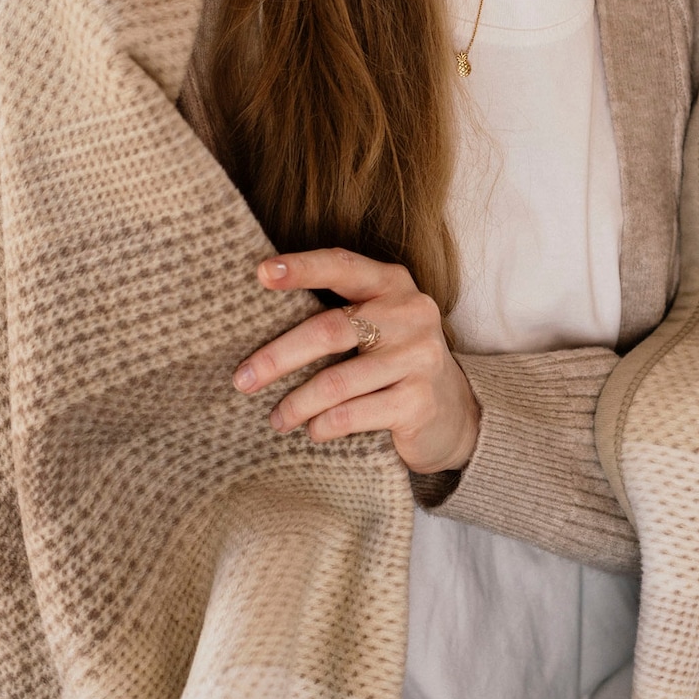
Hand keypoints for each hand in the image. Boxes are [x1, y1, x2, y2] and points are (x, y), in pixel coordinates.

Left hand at [232, 248, 481, 474]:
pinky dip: (324, 426)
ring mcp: (419, 357)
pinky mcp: (419, 401)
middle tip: (243, 380)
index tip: (259, 273)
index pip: (341, 266)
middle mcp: (410, 314)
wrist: (456, 415)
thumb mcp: (377, 325)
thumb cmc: (395, 364)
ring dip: (296, 404)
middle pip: (328, 331)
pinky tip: (314, 431)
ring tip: (277, 419)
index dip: (301, 268)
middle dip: (277, 358)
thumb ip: (338, 313)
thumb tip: (257, 321)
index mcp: (392, 284)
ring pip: (336, 382)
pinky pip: (353, 415)